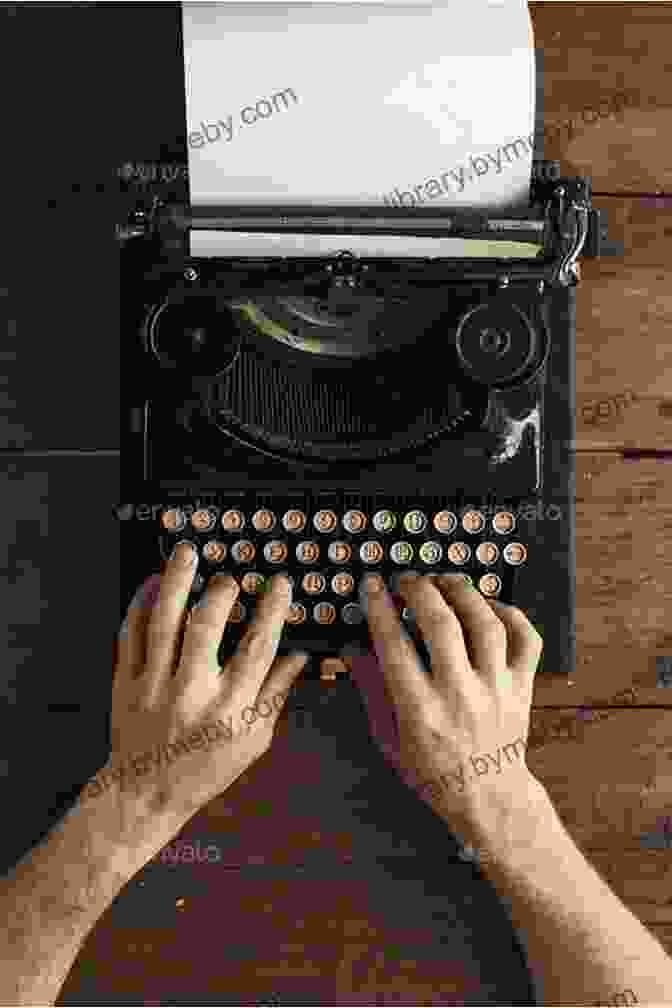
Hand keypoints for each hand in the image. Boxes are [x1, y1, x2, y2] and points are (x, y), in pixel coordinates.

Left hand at [86, 544, 307, 847]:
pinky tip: (152, 582)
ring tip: (187, 554)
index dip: (271, 611)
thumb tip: (300, 654)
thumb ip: (275, 692)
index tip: (279, 584)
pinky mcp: (127, 681)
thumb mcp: (254, 739)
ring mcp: (155, 685)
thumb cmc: (205, 767)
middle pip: (205, 628)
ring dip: (177, 583)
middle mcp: (192, 693)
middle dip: (221, 592)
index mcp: (230, 709)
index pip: (256, 649)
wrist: (146, 792)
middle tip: (231, 574)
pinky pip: (131, 634)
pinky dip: (140, 604)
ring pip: (164, 623)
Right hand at [335, 573, 546, 856]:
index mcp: (421, 710)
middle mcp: (461, 694)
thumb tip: (351, 648)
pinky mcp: (523, 685)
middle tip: (407, 580)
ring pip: (486, 624)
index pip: (396, 647)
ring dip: (462, 593)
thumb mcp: (388, 738)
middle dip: (420, 591)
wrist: (490, 796)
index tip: (373, 586)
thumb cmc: (432, 769)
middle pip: (442, 626)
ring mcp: (497, 688)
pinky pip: (525, 638)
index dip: (380, 610)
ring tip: (443, 581)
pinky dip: (510, 613)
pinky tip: (487, 605)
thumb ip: (371, 690)